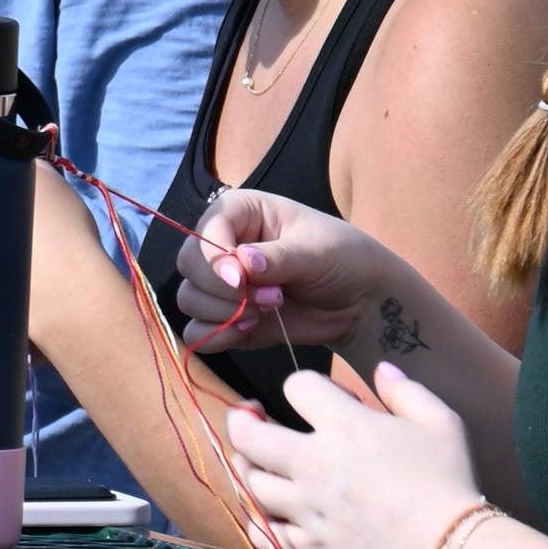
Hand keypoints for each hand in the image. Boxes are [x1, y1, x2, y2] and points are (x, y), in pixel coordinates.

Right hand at [169, 187, 420, 349]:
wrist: (359, 301)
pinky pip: (197, 332)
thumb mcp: (316, 250)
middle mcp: (222, 245)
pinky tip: (251, 328)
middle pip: (188, 266)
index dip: (214, 258)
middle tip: (273, 297)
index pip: (203, 231)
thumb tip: (242, 264)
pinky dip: (217, 335)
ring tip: (271, 308)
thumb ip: (278, 257)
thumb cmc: (342, 258)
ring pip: (189, 299)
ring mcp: (221, 284)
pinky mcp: (225, 318)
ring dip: (226, 312)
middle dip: (224, 289)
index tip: (242, 280)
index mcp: (239, 213)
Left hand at [221, 363, 481, 548]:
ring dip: (250, 468)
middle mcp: (314, 464)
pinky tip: (269, 511)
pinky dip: (260, 520)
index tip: (316, 396)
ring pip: (251, 484)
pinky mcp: (311, 544)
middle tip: (249, 418)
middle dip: (241, 420)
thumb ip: (406, 390)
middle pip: (247, 436)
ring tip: (260, 462)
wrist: (447, 546)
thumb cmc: (447, 479)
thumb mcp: (440, 421)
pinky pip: (266, 532)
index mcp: (344, 426)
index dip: (304, 385)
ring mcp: (307, 507)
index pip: (296, 386)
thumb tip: (381, 370)